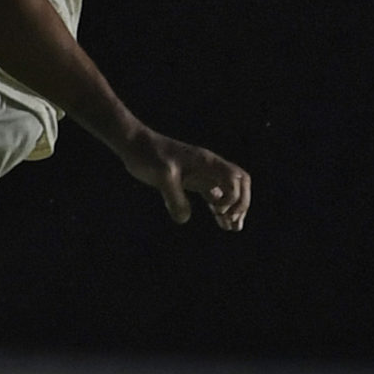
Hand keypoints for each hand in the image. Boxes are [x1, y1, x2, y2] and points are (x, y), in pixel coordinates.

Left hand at [118, 128, 251, 230]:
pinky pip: (212, 195)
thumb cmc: (148, 155)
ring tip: (233, 229)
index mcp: (207, 162)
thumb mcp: (161, 176)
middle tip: (231, 222)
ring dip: (232, 209)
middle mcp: (208, 167)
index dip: (234, 197)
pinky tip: (220, 222)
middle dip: (240, 203)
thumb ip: (173, 197)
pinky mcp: (190, 180)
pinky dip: (218, 208)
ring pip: (227, 191)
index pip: (236, 179)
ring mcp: (200, 173)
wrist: (133, 144)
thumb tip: (183, 219)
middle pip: (240, 184)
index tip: (218, 210)